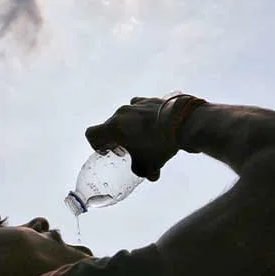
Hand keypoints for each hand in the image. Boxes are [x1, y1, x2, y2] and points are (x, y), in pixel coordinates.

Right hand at [84, 95, 203, 180]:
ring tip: (143, 136)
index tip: (108, 150)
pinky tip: (154, 124)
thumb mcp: (149, 163)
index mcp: (114, 128)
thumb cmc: (160, 144)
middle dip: (116, 137)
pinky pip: (139, 107)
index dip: (96, 144)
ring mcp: (136, 105)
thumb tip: (150, 176)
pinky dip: (142, 115)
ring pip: (125, 116)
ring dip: (129, 126)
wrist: (182, 123)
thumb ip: (143, 170)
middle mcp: (121, 113)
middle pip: (110, 125)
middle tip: (128, 148)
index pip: (92, 133)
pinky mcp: (150, 100)